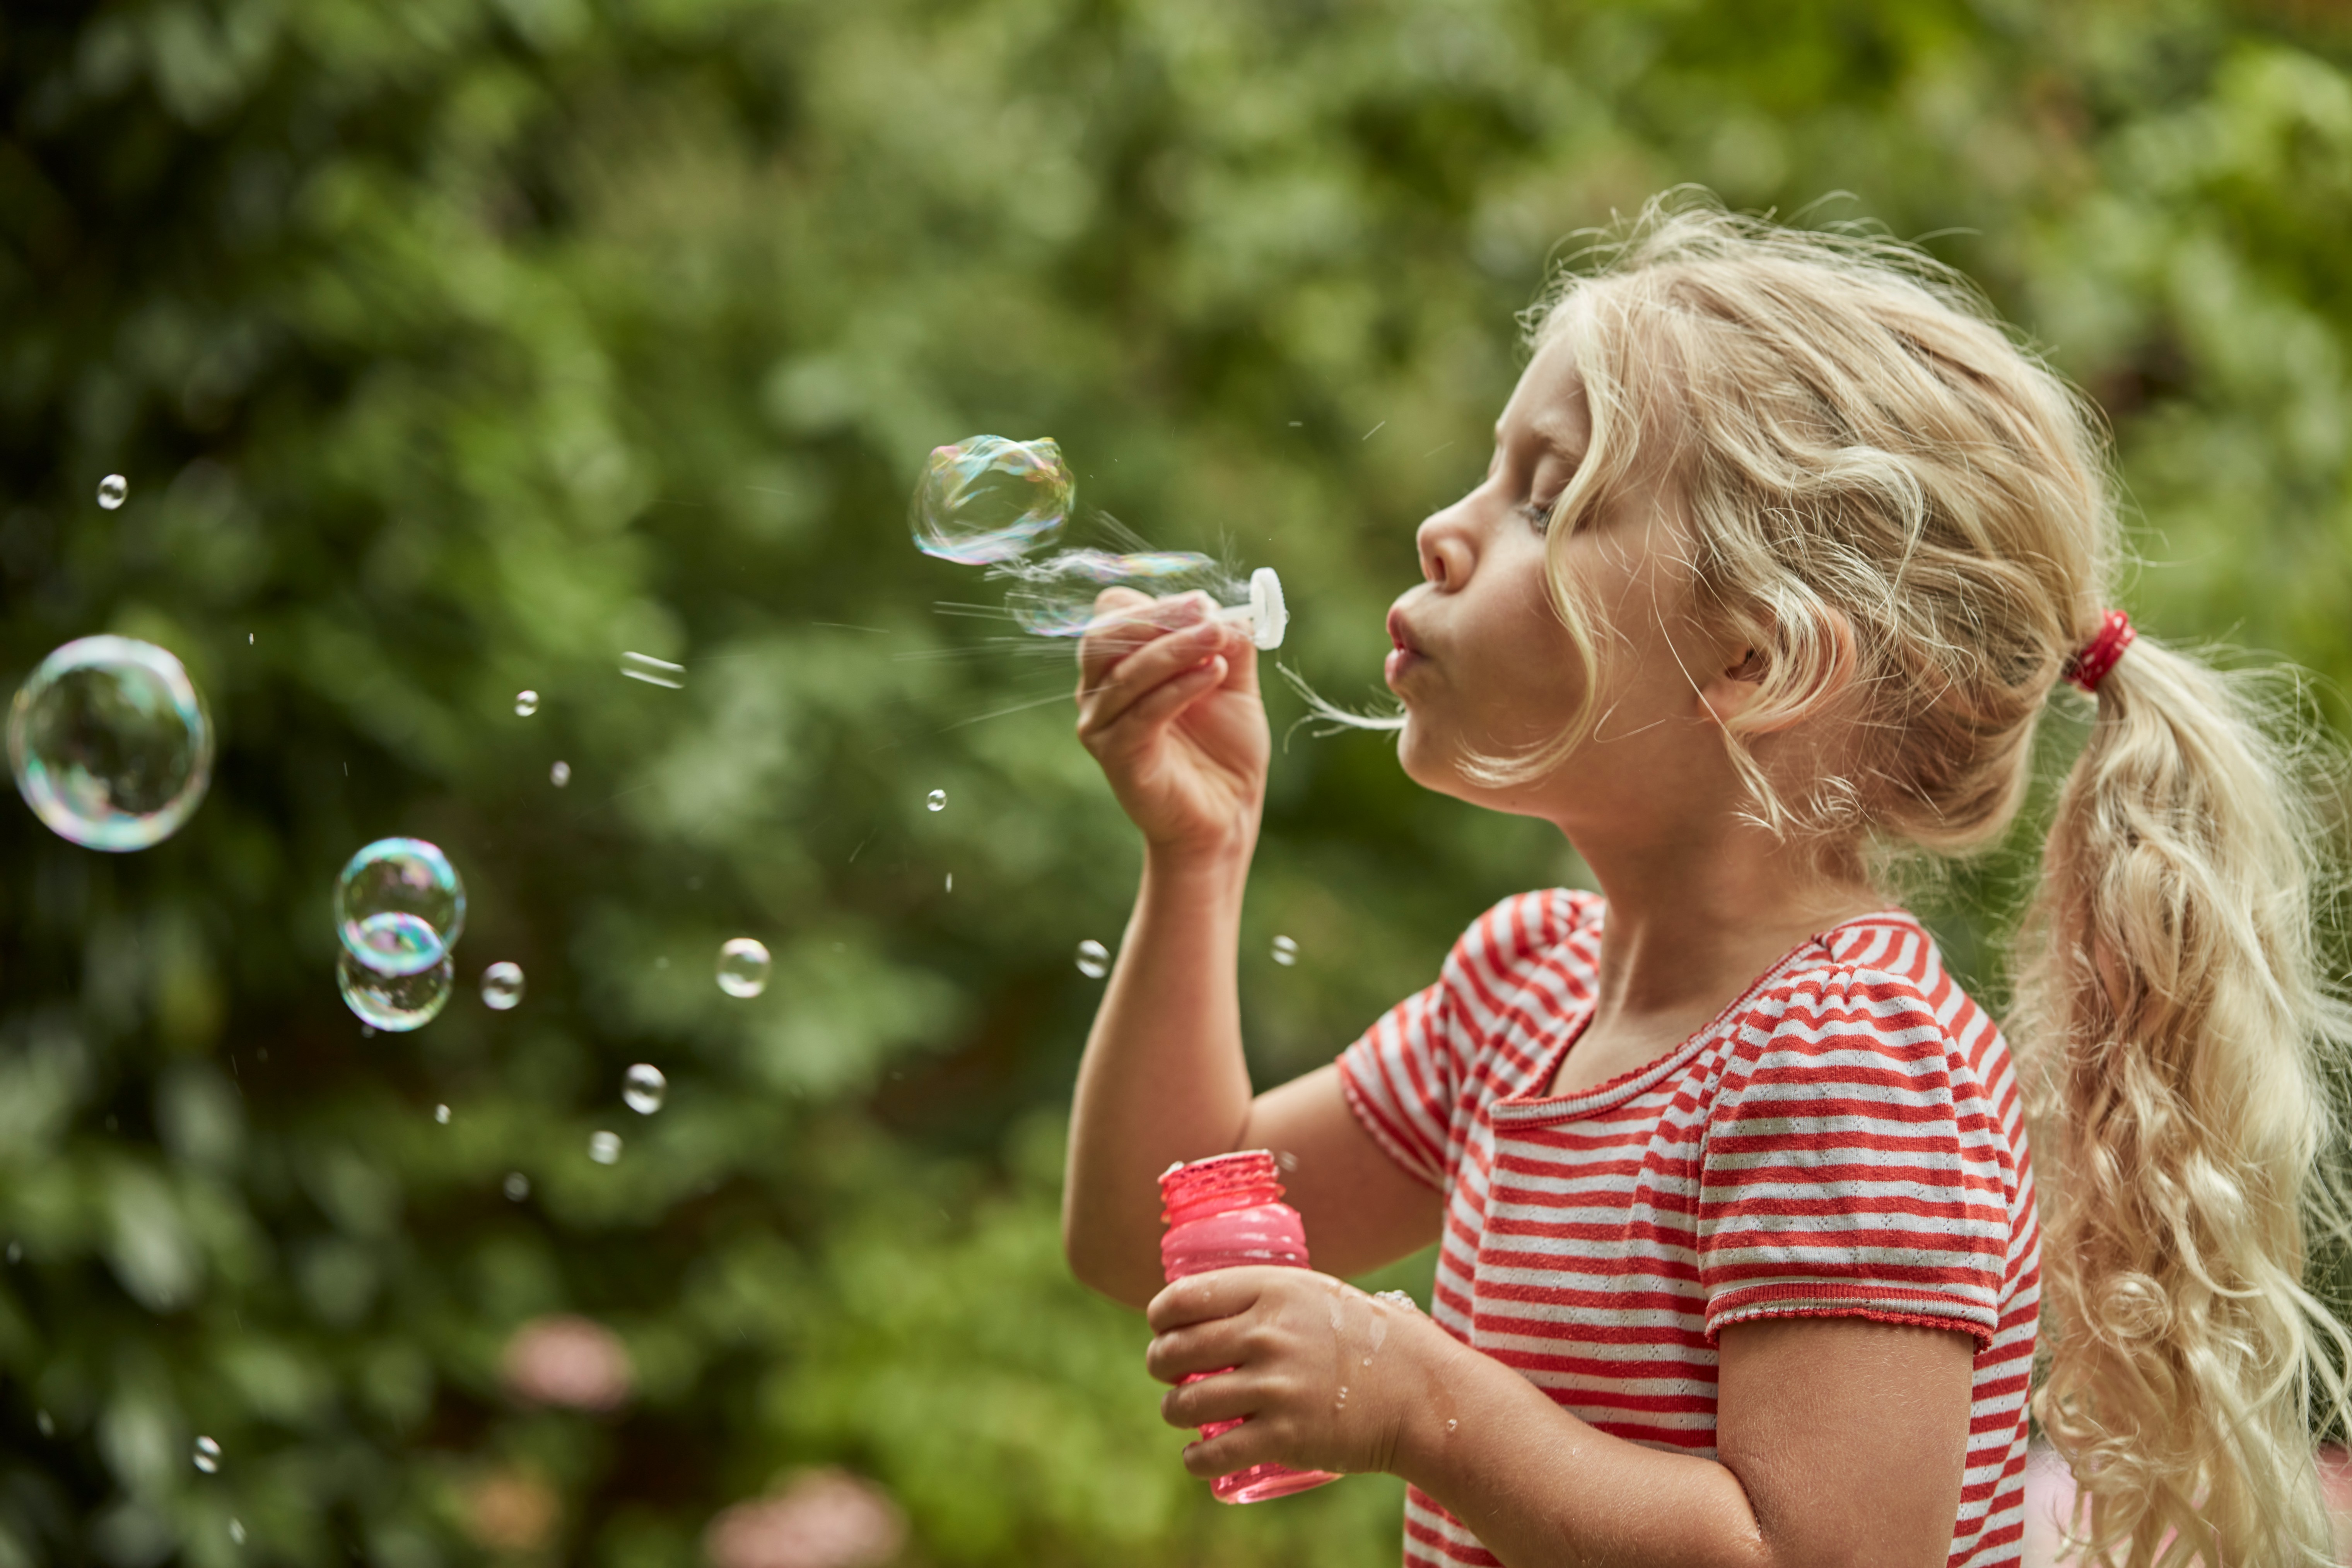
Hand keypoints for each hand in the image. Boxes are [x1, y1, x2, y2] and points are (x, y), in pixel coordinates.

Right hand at [1075, 587, 1268, 858]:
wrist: (1226, 812)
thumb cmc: (1224, 747)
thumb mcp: (1234, 681)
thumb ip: (1228, 642)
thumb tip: (1225, 608)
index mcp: (1119, 664)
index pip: (1112, 613)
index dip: (1156, 603)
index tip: (1203, 604)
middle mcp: (1098, 691)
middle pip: (1104, 634)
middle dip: (1158, 618)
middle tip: (1208, 615)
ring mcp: (1101, 725)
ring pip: (1125, 672)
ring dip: (1176, 648)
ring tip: (1218, 639)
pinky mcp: (1116, 756)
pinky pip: (1142, 712)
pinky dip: (1179, 687)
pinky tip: (1214, 673)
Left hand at [1144, 1268, 1454, 1481]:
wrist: (1420, 1392)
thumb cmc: (1368, 1339)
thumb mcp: (1315, 1294)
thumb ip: (1266, 1299)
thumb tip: (1212, 1309)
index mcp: (1272, 1291)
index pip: (1184, 1299)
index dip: (1160, 1317)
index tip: (1160, 1327)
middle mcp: (1267, 1335)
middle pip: (1175, 1352)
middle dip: (1160, 1365)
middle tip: (1168, 1374)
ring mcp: (1275, 1388)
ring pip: (1184, 1405)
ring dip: (1174, 1412)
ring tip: (1183, 1413)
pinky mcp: (1283, 1437)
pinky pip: (1212, 1454)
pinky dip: (1194, 1459)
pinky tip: (1196, 1456)